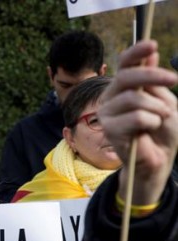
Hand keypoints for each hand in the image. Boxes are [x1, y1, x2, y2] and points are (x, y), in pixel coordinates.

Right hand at [98, 41, 177, 203]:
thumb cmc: (162, 130)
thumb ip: (154, 81)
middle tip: (174, 79)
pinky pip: (136, 117)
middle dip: (152, 75)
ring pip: (134, 98)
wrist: (158, 159)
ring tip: (161, 119)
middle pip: (126, 77)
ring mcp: (107, 113)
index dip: (136, 52)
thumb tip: (150, 55)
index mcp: (124, 88)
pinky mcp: (109, 129)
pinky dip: (152, 122)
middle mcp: (111, 97)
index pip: (125, 64)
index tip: (152, 44)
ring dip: (157, 108)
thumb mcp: (165, 100)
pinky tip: (149, 131)